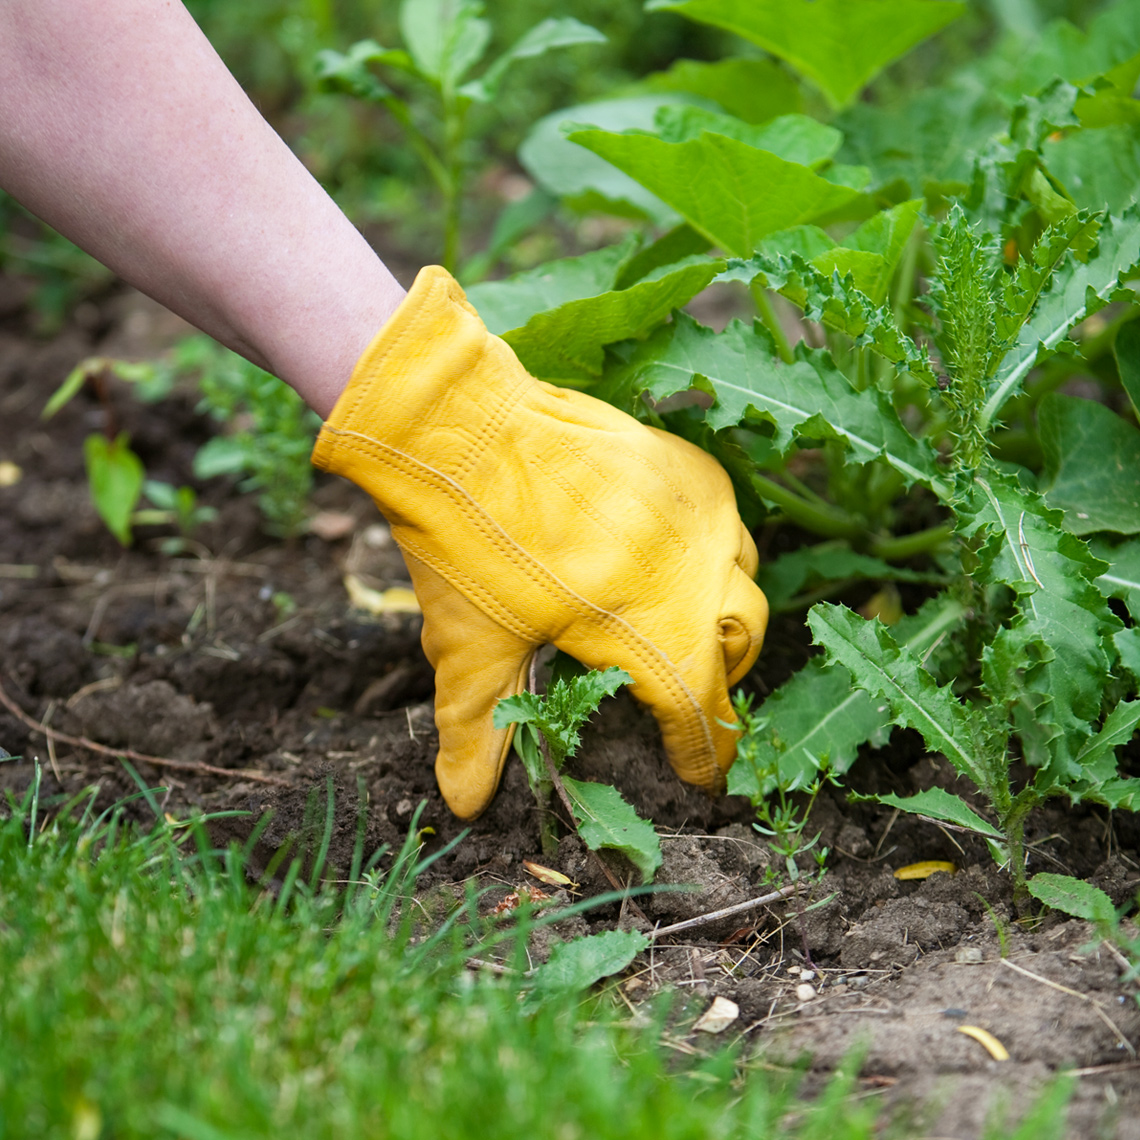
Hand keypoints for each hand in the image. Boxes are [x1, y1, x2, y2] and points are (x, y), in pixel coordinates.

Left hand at [314, 267, 768, 818]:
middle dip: (722, 676)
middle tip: (686, 689)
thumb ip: (478, 730)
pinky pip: (725, 520)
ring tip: (687, 619)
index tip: (701, 773)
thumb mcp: (471, 647)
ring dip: (726, 612)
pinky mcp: (685, 465)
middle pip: (741, 644)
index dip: (706, 751)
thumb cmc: (466, 544)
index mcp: (651, 632)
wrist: (463, 428)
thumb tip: (466, 805)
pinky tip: (674, 552)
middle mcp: (694, 574)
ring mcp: (697, 514)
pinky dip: (713, 549)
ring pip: (745, 578)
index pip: (701, 711)